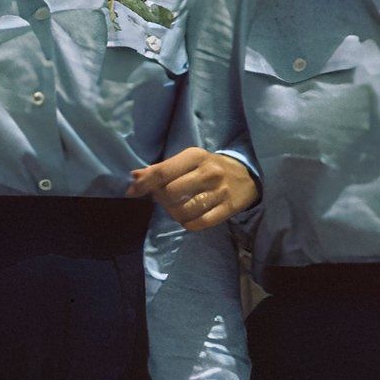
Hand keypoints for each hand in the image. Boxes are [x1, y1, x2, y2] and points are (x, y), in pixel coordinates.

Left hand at [137, 150, 258, 231]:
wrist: (248, 175)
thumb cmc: (209, 167)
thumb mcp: (188, 161)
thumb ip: (162, 168)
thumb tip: (134, 176)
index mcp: (195, 156)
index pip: (163, 171)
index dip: (143, 184)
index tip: (131, 192)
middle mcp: (208, 172)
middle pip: (170, 193)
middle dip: (160, 199)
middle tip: (162, 198)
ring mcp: (219, 192)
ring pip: (183, 210)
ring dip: (172, 213)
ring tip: (175, 207)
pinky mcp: (228, 209)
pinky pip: (198, 223)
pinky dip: (187, 223)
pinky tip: (187, 217)